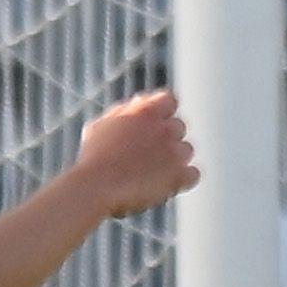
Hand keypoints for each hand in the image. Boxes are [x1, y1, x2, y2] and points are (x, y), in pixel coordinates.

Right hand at [64, 89, 198, 217]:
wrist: (95, 185)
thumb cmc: (93, 157)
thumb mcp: (103, 124)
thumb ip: (124, 111)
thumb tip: (138, 103)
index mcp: (146, 111)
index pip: (169, 100)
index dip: (162, 113)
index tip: (152, 125)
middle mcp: (165, 128)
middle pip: (178, 127)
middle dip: (166, 138)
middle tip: (147, 154)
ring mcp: (174, 152)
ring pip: (187, 150)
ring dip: (174, 158)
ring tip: (153, 172)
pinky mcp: (178, 176)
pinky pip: (193, 174)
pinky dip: (183, 179)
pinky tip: (166, 185)